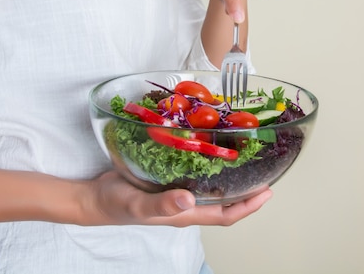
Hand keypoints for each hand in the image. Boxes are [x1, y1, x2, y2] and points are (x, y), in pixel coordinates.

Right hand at [81, 170, 272, 226]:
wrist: (95, 197)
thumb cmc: (116, 204)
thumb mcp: (138, 204)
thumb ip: (163, 204)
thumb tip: (189, 200)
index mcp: (186, 213)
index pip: (225, 215)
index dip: (248, 206)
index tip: (268, 193)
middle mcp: (187, 203)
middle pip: (225, 201)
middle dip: (247, 191)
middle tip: (265, 170)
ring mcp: (178, 191)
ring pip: (212, 187)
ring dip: (231, 176)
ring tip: (246, 158)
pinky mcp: (169, 178)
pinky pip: (196, 173)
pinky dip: (209, 164)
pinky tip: (212, 149)